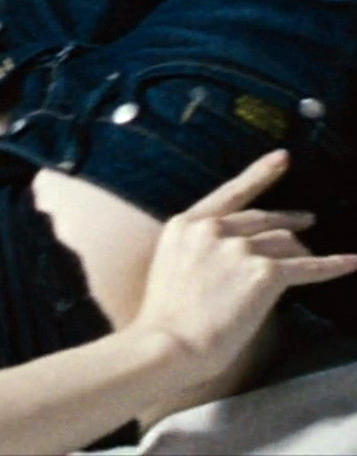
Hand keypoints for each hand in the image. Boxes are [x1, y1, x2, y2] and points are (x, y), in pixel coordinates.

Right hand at [131, 150, 356, 381]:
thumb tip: (243, 252)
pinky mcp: (265, 273)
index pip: (230, 193)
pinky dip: (332, 266)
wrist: (168, 344)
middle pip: (264, 219)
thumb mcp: (172, 267)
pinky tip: (350, 262)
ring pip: (286, 243)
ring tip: (310, 258)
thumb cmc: (165, 318)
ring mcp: (239, 249)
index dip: (259, 174)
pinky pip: (308, 268)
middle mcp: (213, 230)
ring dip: (301, 252)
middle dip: (290, 220)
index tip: (281, 159)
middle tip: (307, 221)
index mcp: (185, 225)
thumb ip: (201, 249)